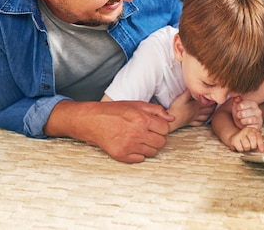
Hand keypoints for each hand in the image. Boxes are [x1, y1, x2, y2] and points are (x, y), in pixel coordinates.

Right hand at [46, 100, 174, 163]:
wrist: (91, 121)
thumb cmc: (114, 111)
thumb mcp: (136, 104)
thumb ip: (156, 110)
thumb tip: (172, 118)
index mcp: (142, 119)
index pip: (166, 129)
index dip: (162, 127)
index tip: (155, 126)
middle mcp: (137, 133)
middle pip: (161, 142)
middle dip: (157, 138)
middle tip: (148, 133)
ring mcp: (129, 146)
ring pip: (152, 152)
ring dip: (149, 146)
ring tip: (140, 139)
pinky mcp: (121, 155)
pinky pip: (140, 159)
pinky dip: (139, 154)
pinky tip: (132, 145)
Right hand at [167, 89, 216, 130]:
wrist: (170, 120)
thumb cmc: (176, 109)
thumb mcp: (181, 98)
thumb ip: (188, 92)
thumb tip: (193, 85)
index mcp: (196, 106)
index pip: (208, 103)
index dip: (213, 100)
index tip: (216, 97)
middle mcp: (197, 112)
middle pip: (209, 110)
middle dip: (214, 106)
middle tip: (216, 103)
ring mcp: (194, 118)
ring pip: (206, 117)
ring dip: (210, 114)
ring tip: (212, 110)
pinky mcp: (190, 123)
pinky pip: (200, 123)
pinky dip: (203, 121)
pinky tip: (204, 119)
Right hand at [229, 127, 263, 152]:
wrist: (234, 137)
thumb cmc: (246, 139)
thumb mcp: (254, 138)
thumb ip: (259, 143)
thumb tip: (262, 150)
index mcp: (252, 130)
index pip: (258, 137)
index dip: (260, 144)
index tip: (262, 150)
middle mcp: (246, 130)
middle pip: (253, 140)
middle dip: (253, 146)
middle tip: (250, 146)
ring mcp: (239, 134)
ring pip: (246, 146)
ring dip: (246, 149)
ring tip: (244, 146)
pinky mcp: (234, 139)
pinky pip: (240, 148)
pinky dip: (241, 150)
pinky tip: (240, 146)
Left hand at [231, 96, 263, 129]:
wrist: (244, 125)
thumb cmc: (241, 115)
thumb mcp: (237, 108)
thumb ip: (236, 101)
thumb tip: (236, 98)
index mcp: (253, 103)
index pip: (241, 105)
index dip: (237, 108)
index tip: (238, 109)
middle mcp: (258, 110)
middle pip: (243, 113)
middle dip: (239, 115)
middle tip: (239, 116)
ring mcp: (259, 119)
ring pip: (248, 120)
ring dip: (242, 121)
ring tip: (242, 121)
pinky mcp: (259, 126)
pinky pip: (250, 127)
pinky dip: (246, 127)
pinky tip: (246, 125)